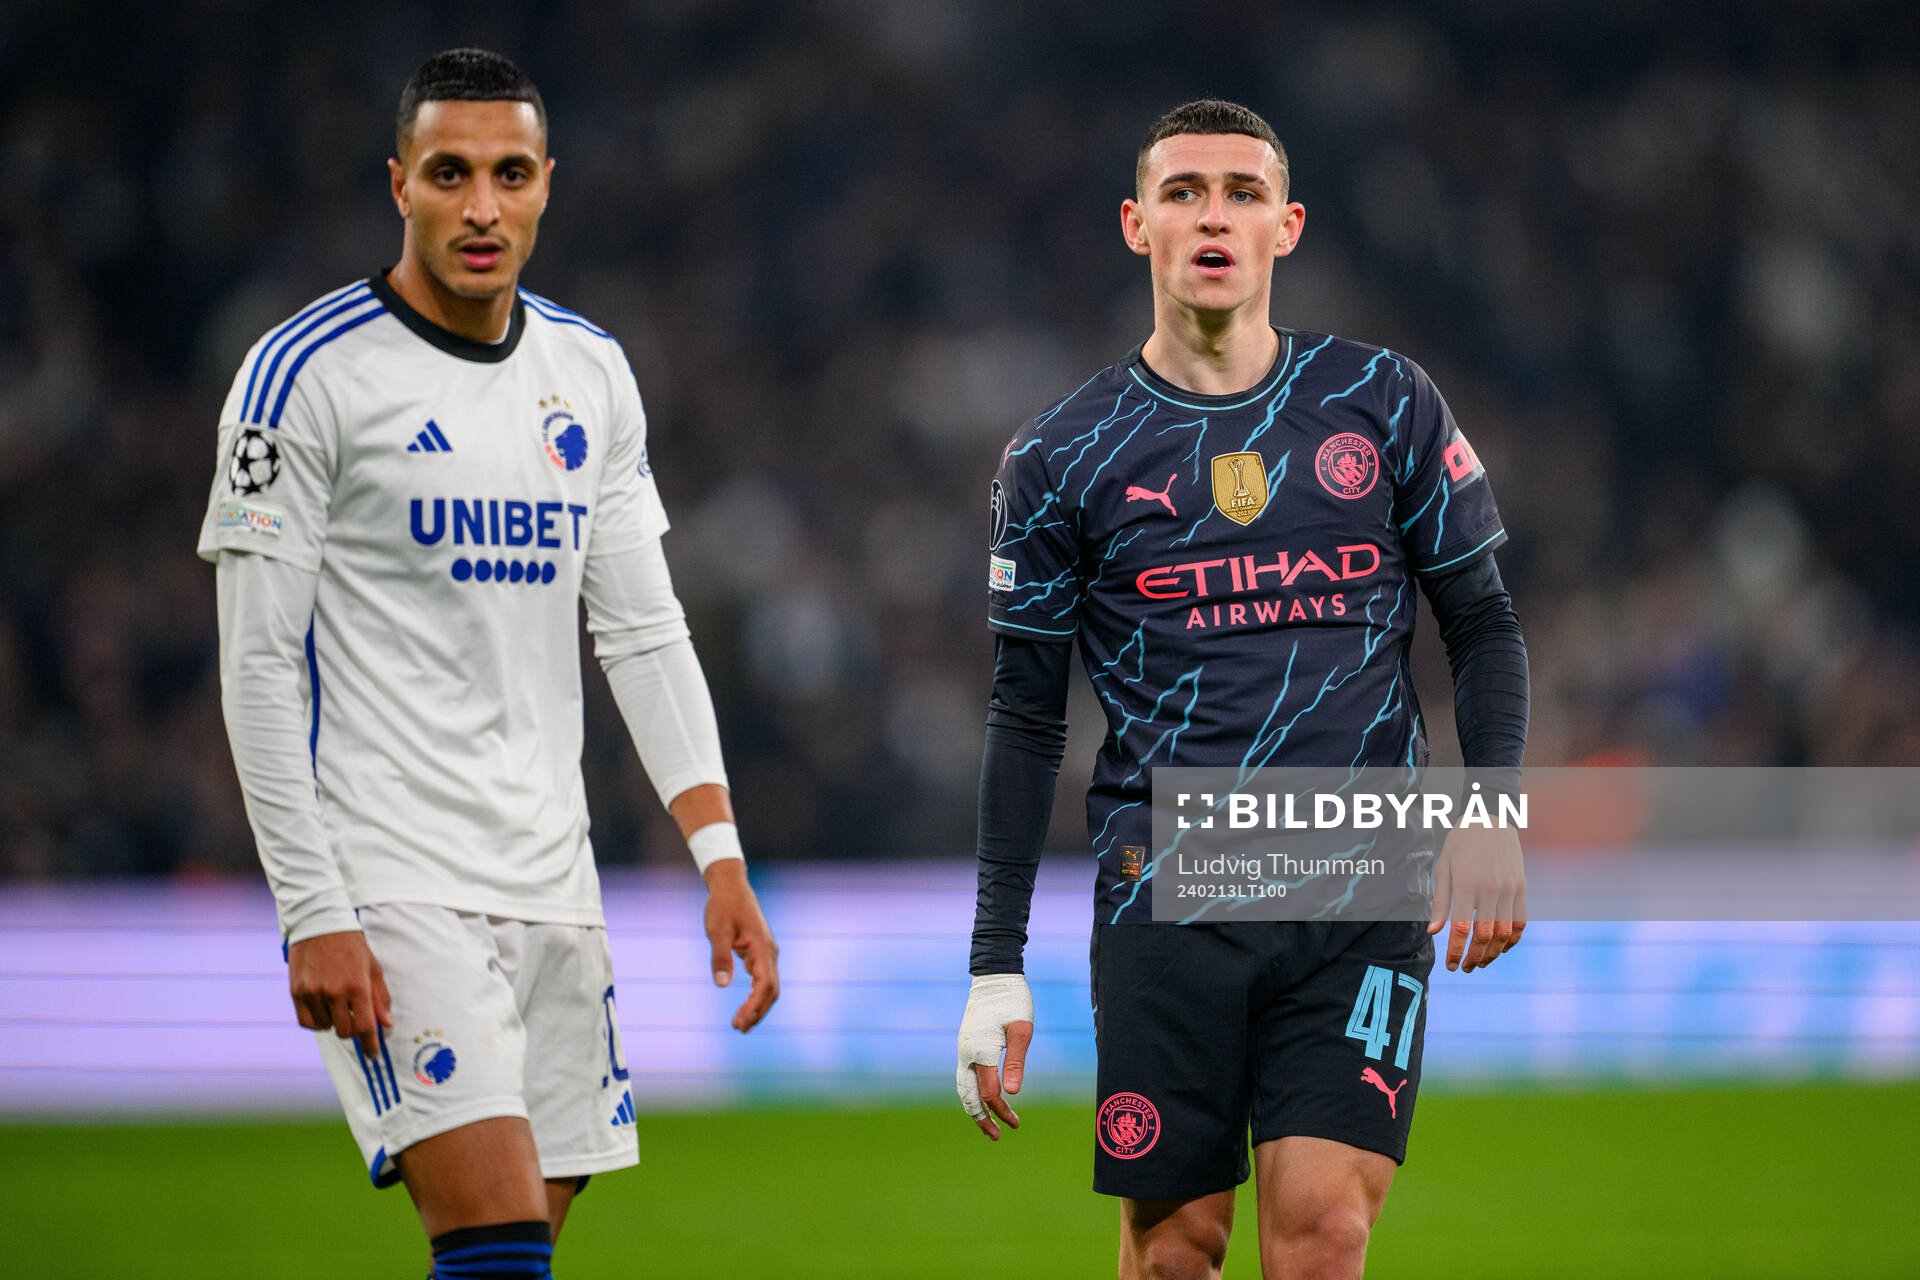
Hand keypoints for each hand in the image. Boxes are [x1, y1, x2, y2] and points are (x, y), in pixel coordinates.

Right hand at [287, 929, 391, 1055]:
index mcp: (357, 986)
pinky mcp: (296, 992)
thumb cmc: (351, 946)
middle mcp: (334, 992)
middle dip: (353, 1029)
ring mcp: (313, 993)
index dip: (371, 1044)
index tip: (373, 1054)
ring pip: (326, 1027)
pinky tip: (323, 1009)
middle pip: (345, 1031)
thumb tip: (386, 1025)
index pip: (365, 1026)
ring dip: (334, 1022)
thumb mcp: (372, 968)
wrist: (320, 924)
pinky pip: (307, 1022)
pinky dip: (317, 1022)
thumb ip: (380, 998)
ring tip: (337, 1003)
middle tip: (354, 1018)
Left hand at [703, 859, 779, 1031]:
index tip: (740, 1023)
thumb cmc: (723, 906)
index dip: (755, 1007)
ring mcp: (767, 953)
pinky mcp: (760, 952)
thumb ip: (720, 957)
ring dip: (757, 1006)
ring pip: (769, 986)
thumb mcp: (717, 930)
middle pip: (771, 990)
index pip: (765, 985)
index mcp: (762, 948)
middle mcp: (770, 952)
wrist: (731, 886)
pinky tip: (745, 1005)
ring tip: (740, 1024)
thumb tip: (722, 985)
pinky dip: (756, 995)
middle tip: (738, 1029)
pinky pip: (763, 979)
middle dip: (757, 1012)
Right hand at [956, 973, 1033, 1140]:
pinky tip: (983, 1098)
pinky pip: (964, 1076)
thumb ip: (1015, 1062)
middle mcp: (966, 1053)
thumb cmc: (1013, 1001)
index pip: (988, 1093)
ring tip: (988, 1124)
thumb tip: (1011, 1094)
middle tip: (996, 1137)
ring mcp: (963, 1049)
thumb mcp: (1021, 1031)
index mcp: (979, 1052)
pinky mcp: (966, 1044)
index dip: (1001, 1110)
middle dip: (981, 1118)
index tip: (1016, 1123)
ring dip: (975, 1107)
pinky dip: (971, 1092)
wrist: (994, 976)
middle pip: (968, 1096)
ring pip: (963, 1087)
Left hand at [1427, 823, 1526, 971]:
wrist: (1491, 818)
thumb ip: (1440, 901)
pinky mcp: (1522, 888)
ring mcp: (1510, 889)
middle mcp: (1490, 889)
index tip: (1449, 965)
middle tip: (1464, 968)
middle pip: (1485, 935)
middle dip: (1474, 957)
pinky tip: (1502, 948)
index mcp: (1467, 883)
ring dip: (1493, 953)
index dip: (1455, 950)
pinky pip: (1521, 921)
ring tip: (1481, 963)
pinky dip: (1513, 939)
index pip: (1461, 928)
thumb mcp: (1444, 867)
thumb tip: (1433, 931)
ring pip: (1504, 933)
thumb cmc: (1461, 842)